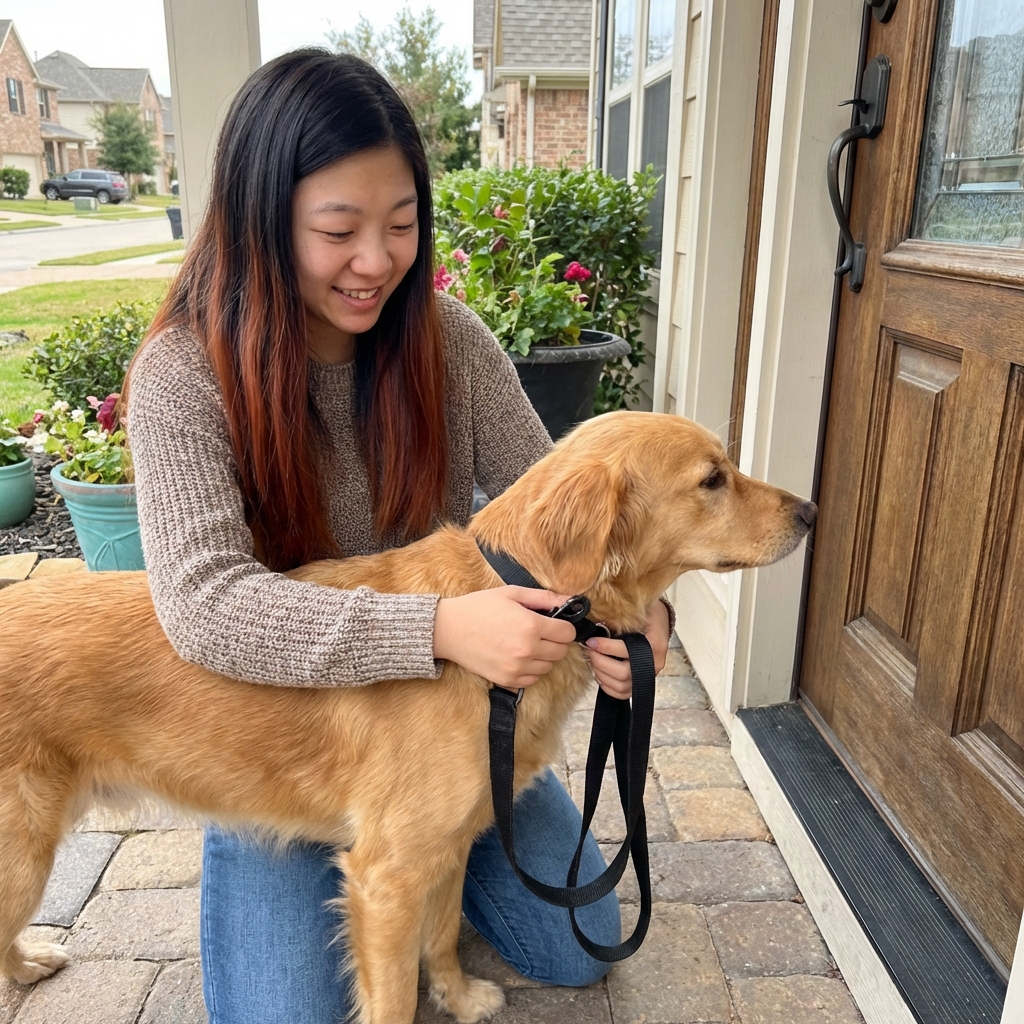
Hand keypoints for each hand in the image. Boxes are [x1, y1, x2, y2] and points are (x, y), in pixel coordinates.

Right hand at [434, 586, 576, 688]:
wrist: (448, 629)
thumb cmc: (479, 607)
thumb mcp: (512, 593)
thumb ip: (544, 597)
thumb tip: (570, 600)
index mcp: (531, 625)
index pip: (567, 633)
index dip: (564, 626)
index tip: (554, 623)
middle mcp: (527, 649)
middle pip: (560, 651)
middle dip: (555, 641)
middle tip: (539, 632)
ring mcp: (517, 668)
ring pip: (548, 667)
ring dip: (543, 656)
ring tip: (526, 643)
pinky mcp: (507, 680)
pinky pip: (533, 679)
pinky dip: (531, 669)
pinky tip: (518, 656)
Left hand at [583, 598, 669, 698]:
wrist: (659, 622)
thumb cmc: (649, 614)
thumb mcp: (640, 609)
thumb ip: (623, 617)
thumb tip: (595, 620)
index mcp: (655, 645)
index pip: (627, 651)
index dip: (606, 647)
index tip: (591, 640)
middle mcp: (654, 665)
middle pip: (623, 673)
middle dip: (599, 662)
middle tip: (587, 649)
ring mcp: (648, 676)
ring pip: (620, 686)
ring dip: (601, 674)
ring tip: (591, 659)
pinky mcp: (640, 683)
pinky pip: (622, 693)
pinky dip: (607, 686)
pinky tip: (599, 672)